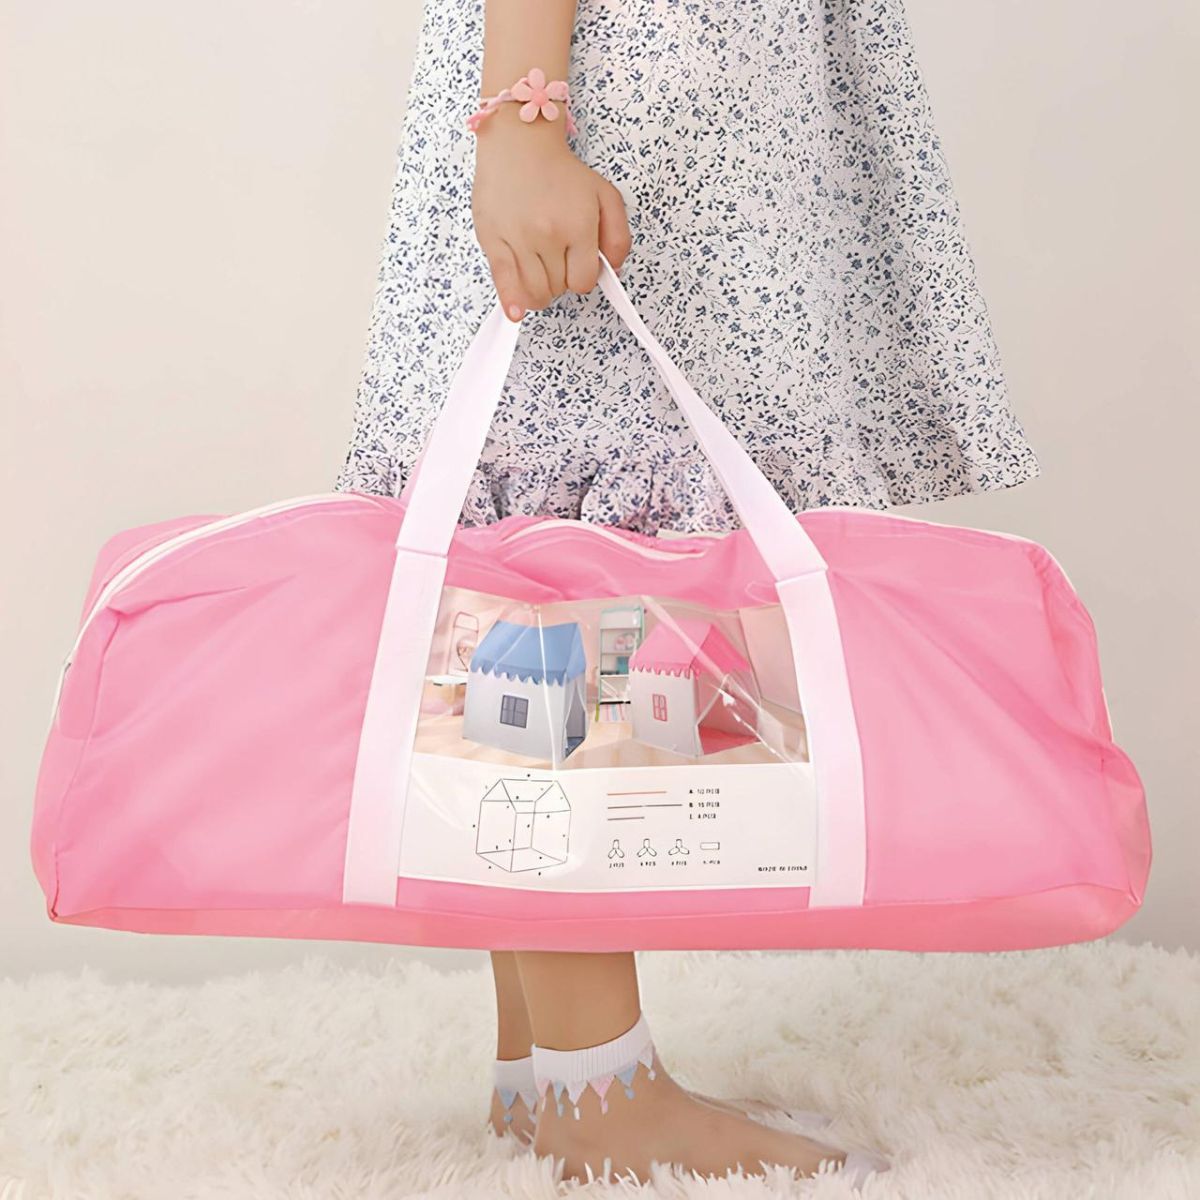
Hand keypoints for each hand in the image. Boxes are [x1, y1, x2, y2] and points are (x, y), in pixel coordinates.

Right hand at [472, 109, 631, 320]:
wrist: (519, 143)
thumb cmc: (560, 171)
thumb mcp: (605, 195)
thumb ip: (618, 236)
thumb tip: (613, 270)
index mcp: (578, 225)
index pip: (584, 281)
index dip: (581, 276)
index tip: (575, 263)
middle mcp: (549, 233)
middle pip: (559, 288)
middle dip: (560, 279)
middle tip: (555, 255)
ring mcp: (519, 237)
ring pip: (535, 292)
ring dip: (540, 290)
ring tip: (538, 269)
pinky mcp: (493, 239)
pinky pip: (504, 281)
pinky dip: (512, 302)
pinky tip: (516, 312)